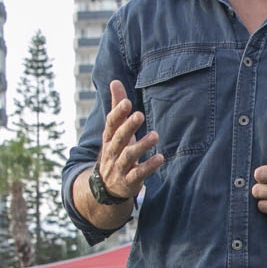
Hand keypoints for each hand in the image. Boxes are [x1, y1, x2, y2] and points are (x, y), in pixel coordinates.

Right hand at [97, 80, 164, 201]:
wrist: (106, 186)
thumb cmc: (116, 150)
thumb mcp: (115, 131)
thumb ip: (117, 107)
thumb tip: (115, 81)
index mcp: (109, 137)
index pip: (111, 123)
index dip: (118, 113)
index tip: (127, 102)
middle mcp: (112, 151)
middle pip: (119, 138)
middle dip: (128, 126)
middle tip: (140, 114)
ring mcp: (119, 167)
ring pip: (128, 156)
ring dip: (141, 145)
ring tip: (155, 135)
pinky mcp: (128, 181)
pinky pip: (138, 174)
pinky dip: (148, 166)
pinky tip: (160, 158)